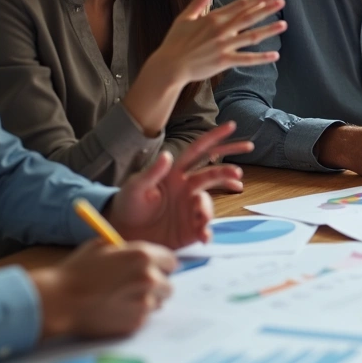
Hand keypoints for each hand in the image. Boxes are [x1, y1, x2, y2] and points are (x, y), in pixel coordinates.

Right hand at [30, 239, 175, 339]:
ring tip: (122, 299)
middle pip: (168, 284)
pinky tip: (114, 310)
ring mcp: (145, 303)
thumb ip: (128, 250)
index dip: (161, 265)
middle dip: (156, 285)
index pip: (171, 261)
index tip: (154, 269)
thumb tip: (145, 255)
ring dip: (146, 301)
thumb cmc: (77, 271)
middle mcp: (149, 278)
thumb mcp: (102, 247)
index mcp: (143, 256)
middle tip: (137, 287)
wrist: (60, 301)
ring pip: (158, 302)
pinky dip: (134, 315)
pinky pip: (144, 317)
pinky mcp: (136, 322)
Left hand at [105, 123, 248, 248]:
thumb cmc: (128, 205)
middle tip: (237, 173)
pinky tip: (203, 237)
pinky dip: (206, 231)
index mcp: (175, 174)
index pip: (198, 151)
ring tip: (203, 220)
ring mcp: (190, 207)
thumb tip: (167, 155)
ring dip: (208, 210)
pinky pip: (204, 227)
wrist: (124, 233)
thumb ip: (152, 172)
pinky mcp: (191, 227)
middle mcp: (187, 188)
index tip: (232, 125)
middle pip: (213, 173)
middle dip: (227, 170)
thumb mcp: (135, 187)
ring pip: (208, 203)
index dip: (214, 137)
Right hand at [145, 0, 286, 85]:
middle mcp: (221, 30)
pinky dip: (261, 58)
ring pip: (251, 36)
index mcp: (213, 18)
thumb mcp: (185, 17)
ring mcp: (223, 46)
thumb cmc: (175, 41)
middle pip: (248, 16)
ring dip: (268, 30)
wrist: (169, 65)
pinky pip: (246, 59)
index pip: (239, 4)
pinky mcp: (224, 61)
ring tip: (284, 24)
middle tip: (282, 1)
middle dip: (266, 8)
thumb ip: (200, 1)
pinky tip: (275, 55)